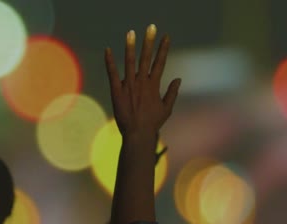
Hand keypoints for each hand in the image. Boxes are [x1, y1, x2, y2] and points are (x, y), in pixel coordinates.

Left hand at [104, 24, 180, 138]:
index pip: (160, 62)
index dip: (163, 48)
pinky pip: (112, 73)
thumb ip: (172, 93)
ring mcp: (128, 86)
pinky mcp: (116, 91)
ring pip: (129, 62)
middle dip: (149, 41)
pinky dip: (109, 61)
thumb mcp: (167, 109)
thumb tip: (179, 79)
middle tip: (151, 27)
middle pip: (146, 58)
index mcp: (154, 85)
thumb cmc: (153, 123)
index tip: (166, 36)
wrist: (137, 134)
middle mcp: (142, 83)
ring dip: (130, 46)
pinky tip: (107, 50)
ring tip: (131, 33)